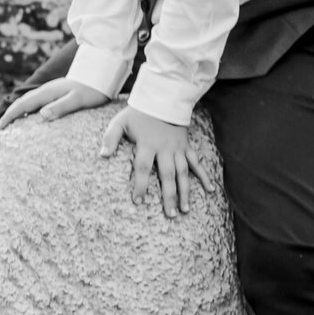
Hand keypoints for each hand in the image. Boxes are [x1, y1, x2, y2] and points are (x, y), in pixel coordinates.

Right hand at [0, 76, 109, 131]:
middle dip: (8, 115)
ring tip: (9, 123)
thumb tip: (41, 115)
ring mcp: (50, 91)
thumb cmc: (91, 90)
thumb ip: (60, 107)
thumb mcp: (78, 100)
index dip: (9, 117)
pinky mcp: (56, 93)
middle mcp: (45, 91)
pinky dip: (26, 110)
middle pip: (21, 102)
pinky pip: (35, 102)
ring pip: (27, 101)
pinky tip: (28, 116)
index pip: (22, 105)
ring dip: (16, 112)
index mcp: (47, 93)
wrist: (101, 75)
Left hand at [99, 105, 215, 219]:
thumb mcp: (120, 122)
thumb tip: (103, 155)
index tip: (139, 202)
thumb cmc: (138, 114)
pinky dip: (204, 176)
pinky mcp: (187, 146)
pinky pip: (197, 163)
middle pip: (167, 175)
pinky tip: (211, 190)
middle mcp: (165, 148)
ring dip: (186, 191)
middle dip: (169, 196)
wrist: (161, 99)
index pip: (143, 168)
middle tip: (170, 215)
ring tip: (185, 210)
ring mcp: (178, 148)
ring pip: (184, 173)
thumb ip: (110, 138)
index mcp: (148, 144)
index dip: (141, 185)